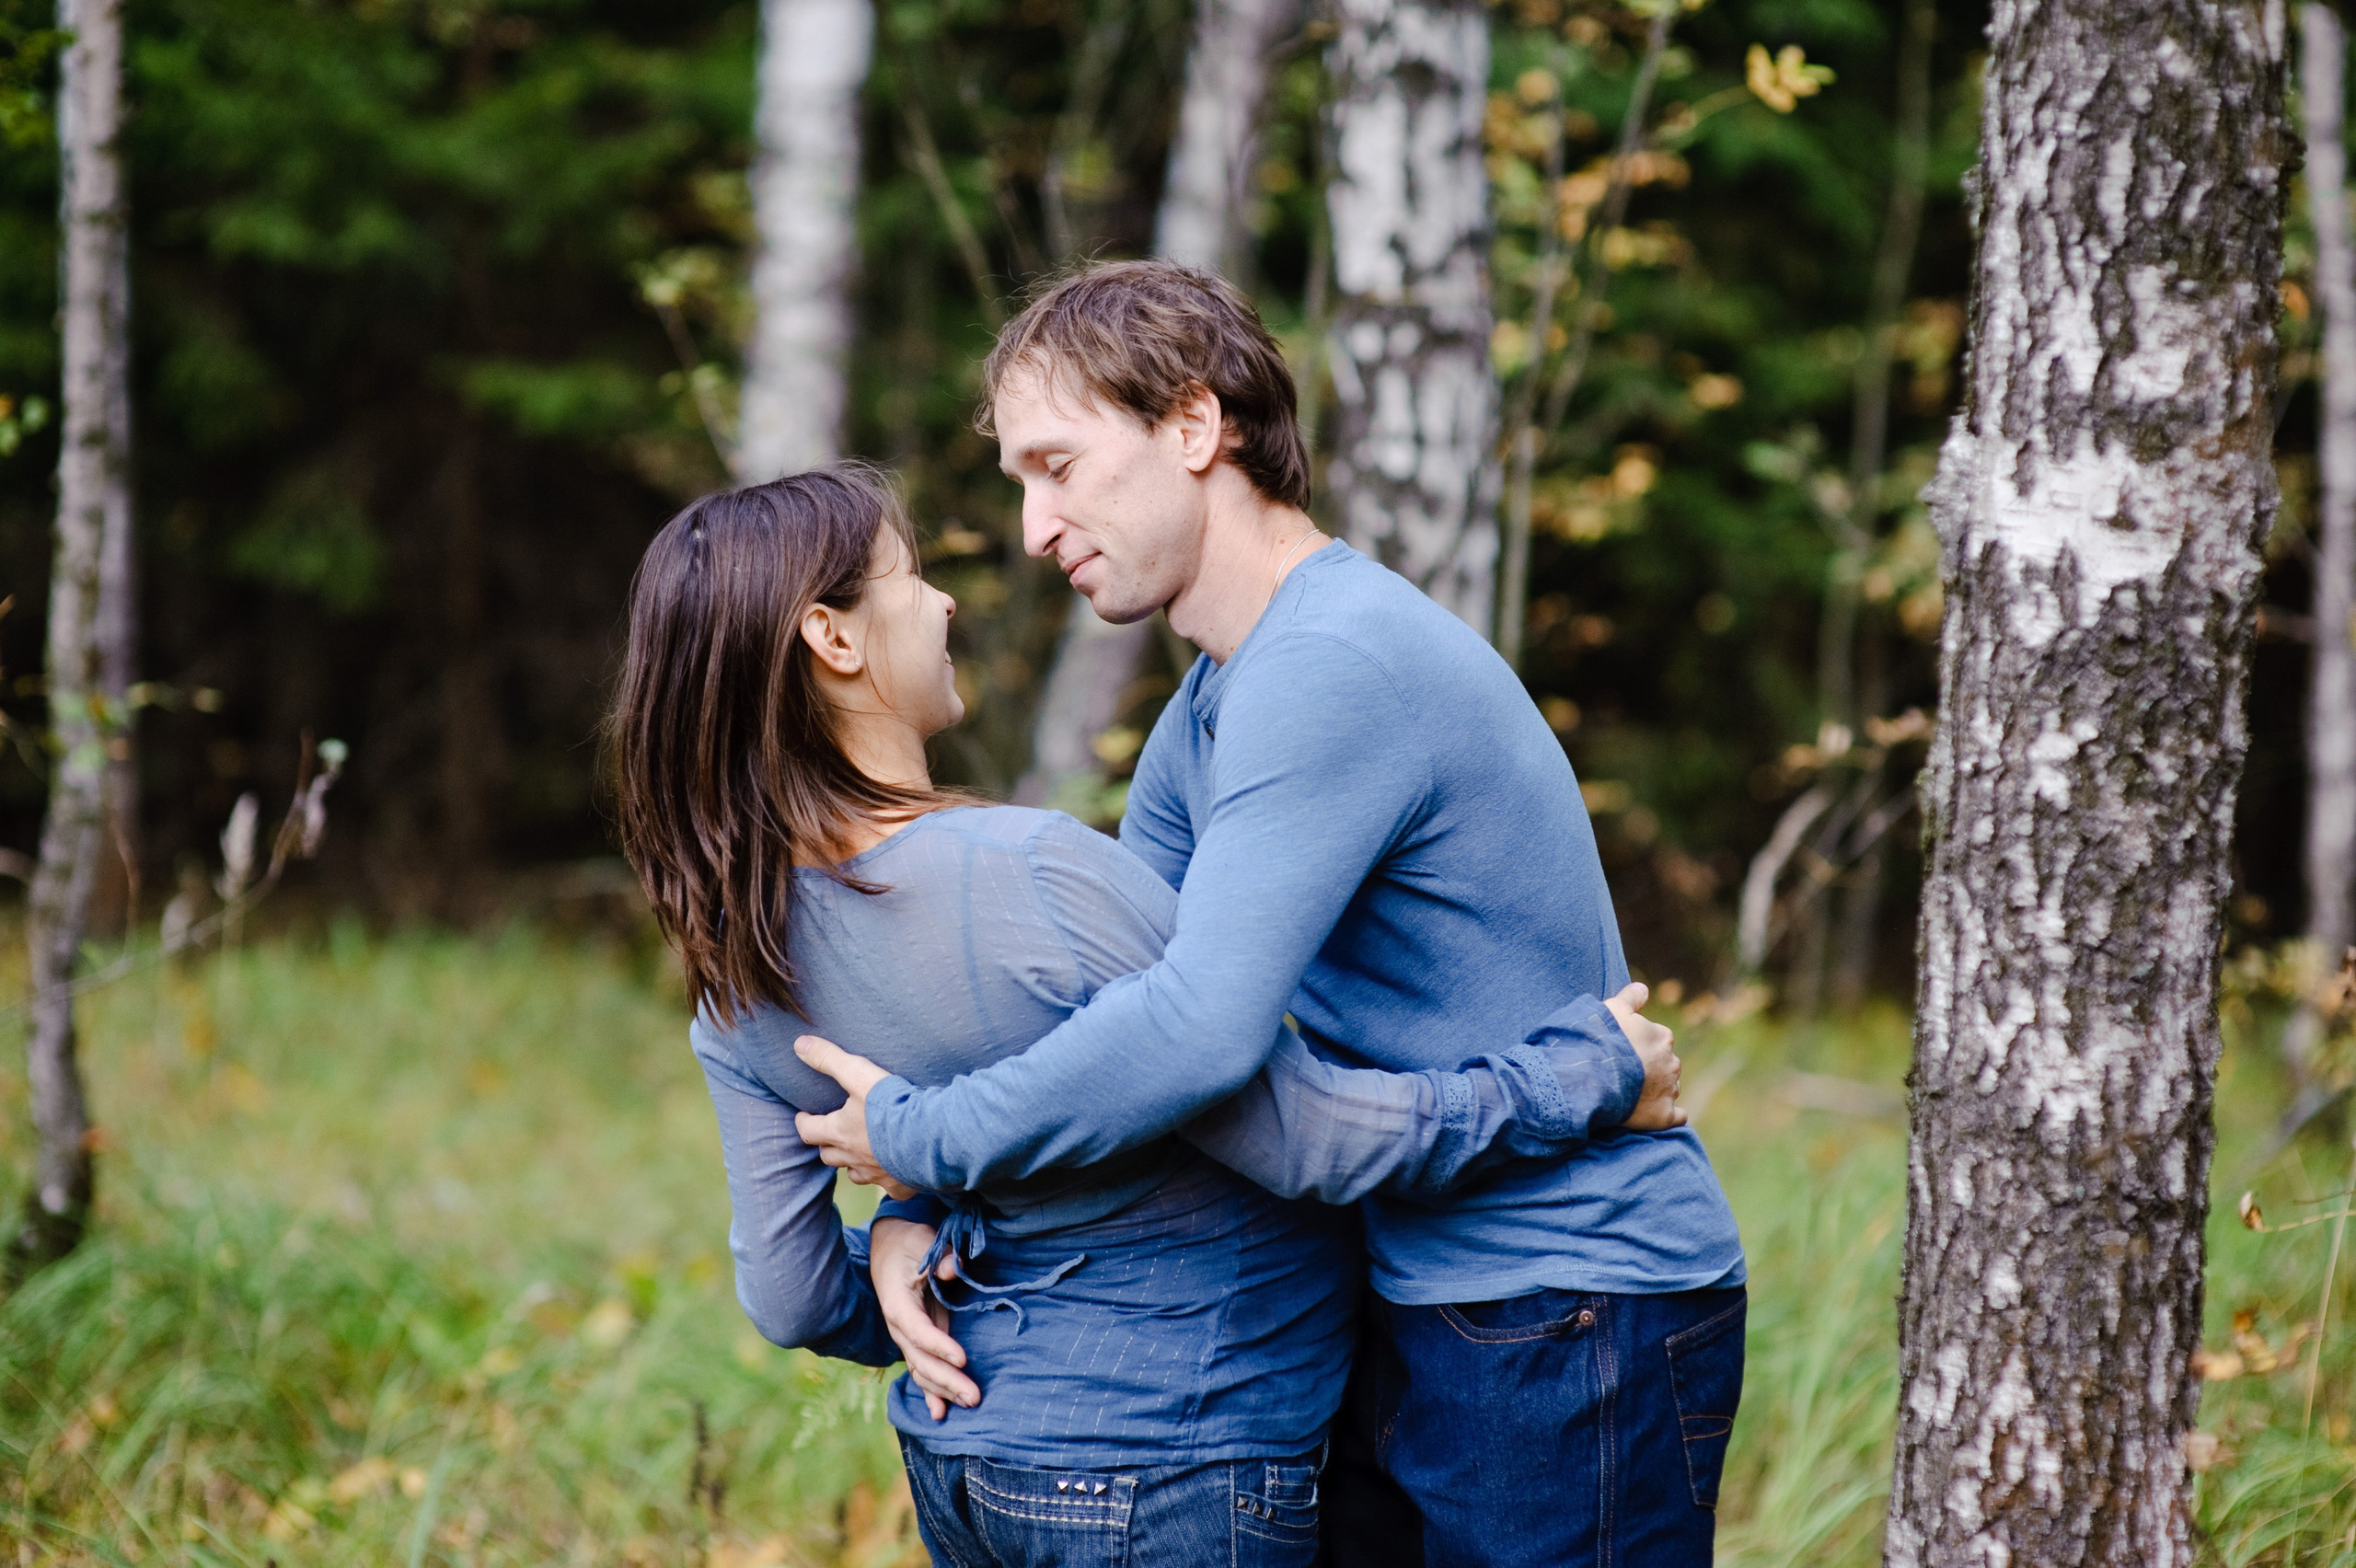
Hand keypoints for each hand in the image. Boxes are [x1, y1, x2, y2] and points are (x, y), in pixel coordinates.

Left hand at [793, 1035, 916, 1199]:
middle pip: (828, 1156)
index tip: (804, 1116)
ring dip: (853, 1163)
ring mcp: (875, 1174)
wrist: (930, 1136)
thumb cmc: (891, 1105)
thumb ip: (829, 1058)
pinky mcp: (899, 1185)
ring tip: (860, 1152)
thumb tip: (799, 1044)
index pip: (809, 1130)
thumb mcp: (858, 1074)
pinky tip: (895, 1170)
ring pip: (854, 1174)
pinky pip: (887, 1186)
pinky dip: (886, 1178)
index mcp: (840, 1132)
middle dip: (827, 1145)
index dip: (804, 1122)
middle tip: (831, 1134)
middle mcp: (853, 1157)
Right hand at [871, 1217, 979, 1418]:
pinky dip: (932, 1392)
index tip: (963, 1358)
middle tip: (975, 1396)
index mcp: (898, 1304)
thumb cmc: (909, 1244)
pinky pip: (922, 1370)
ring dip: (944, 1391)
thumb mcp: (922, 1241)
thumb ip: (939, 1257)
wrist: (889, 1248)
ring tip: (969, 1404)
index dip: (939, 1346)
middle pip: (921, 1361)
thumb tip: (953, 1268)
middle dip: (948, 1381)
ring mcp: (906, 1338)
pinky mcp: (916, 1341)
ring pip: (922, 1371)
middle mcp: (899, 1327)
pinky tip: (941, 1414)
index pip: (918, 1331)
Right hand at [1607, 982, 1686, 1130]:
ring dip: (1658, 1091)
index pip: (1658, 1040)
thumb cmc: (1600, 1040)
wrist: (1593, 1076)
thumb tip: (1643, 987)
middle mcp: (1671, 1062)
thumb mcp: (1611, 1009)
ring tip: (1634, 1096)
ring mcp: (1669, 1090)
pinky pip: (1677, 1116)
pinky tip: (1660, 1115)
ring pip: (1670, 1088)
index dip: (1641, 1046)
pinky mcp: (1663, 1115)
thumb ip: (1630, 997)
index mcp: (1661, 1037)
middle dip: (1652, 1069)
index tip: (1625, 1052)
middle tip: (1627, 1075)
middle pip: (1665, 1065)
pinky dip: (1671, 1115)